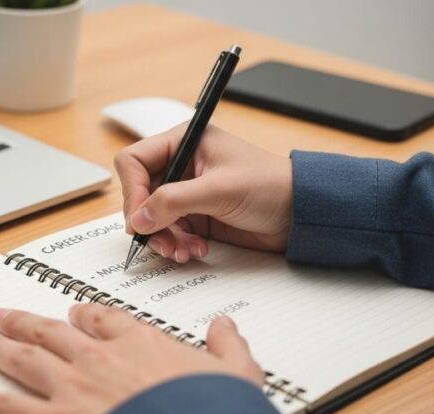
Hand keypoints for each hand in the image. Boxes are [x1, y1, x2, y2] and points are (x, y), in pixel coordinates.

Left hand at [0, 304, 263, 413]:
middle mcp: (100, 356)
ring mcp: (73, 385)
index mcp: (141, 342)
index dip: (83, 315)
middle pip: (53, 331)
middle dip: (27, 322)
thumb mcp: (238, 374)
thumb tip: (226, 327)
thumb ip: (228, 347)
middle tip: (6, 314)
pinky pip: (2, 406)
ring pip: (22, 358)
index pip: (103, 319)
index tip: (74, 312)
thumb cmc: (215, 413)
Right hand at [115, 124, 292, 262]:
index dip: (133, 190)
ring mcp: (187, 194)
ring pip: (152, 218)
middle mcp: (181, 166)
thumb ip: (174, 202)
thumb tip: (139, 218)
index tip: (141, 216)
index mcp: (184, 143)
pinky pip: (170, 233)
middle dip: (149, 221)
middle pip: (140, 194)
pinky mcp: (196, 217)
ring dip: (163, 238)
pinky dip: (177, 245)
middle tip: (161, 240)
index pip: (134, 161)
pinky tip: (196, 250)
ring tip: (183, 250)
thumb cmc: (270, 185)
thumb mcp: (219, 190)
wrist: (300, 214)